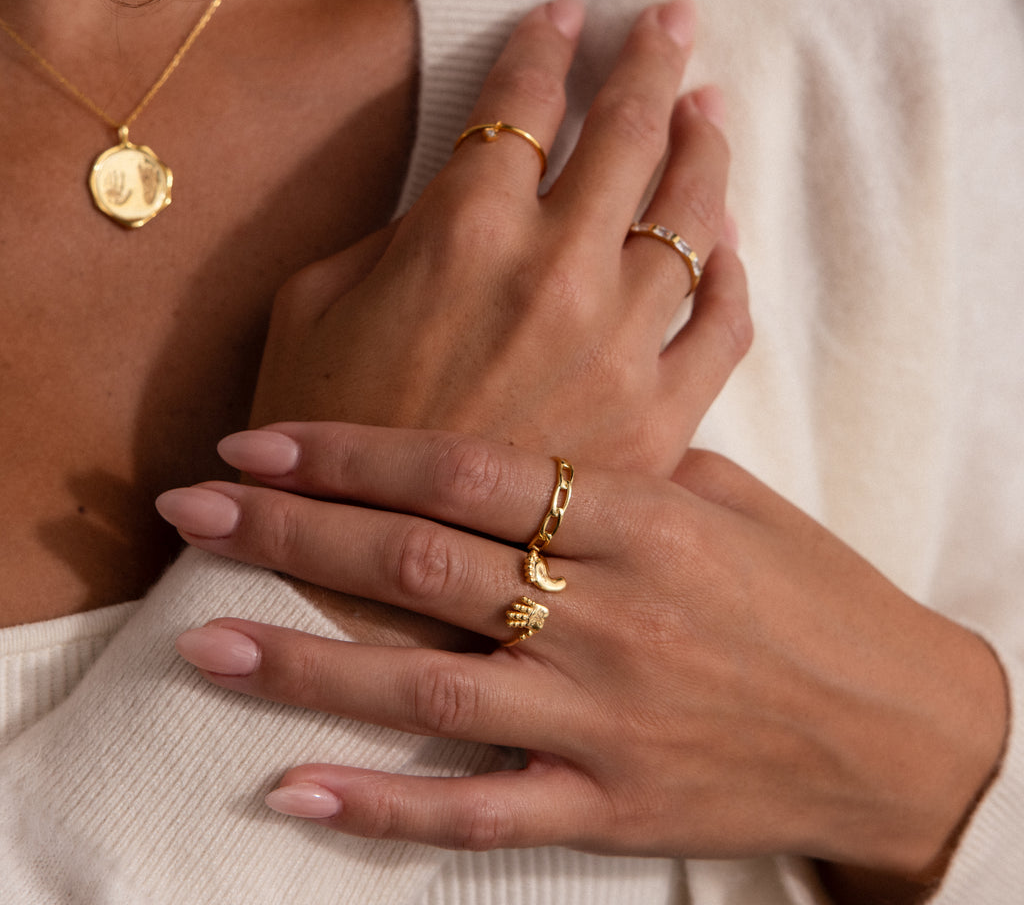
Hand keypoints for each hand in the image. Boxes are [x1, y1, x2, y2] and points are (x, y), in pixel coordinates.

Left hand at [164, 424, 1006, 883]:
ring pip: (423, 688)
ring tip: (201, 638)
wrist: (899, 724)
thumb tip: (532, 436)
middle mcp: (604, 613)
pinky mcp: (611, 806)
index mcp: (635, 520)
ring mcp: (600, 718)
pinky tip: (294, 791)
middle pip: (417, 565)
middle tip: (189, 513)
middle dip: (292, 534)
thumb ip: (623, 464)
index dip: (350, 454)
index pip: (462, 472)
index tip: (258, 444)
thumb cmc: (812, 592)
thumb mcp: (725, 498)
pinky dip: (382, 808)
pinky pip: (478, 812)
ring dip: (303, 663)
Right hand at [248, 0, 747, 474]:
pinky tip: (726, 246)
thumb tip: (456, 205)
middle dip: (649, 65)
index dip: (542, 50)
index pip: (519, 103)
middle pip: (627, 135)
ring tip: (709, 115)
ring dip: (704, 152)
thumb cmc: (323, 441)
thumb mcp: (313, 308)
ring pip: (694, 217)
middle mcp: (556, 272)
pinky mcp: (659, 420)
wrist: (372, 587)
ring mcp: (619, 346)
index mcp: (463, 230)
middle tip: (669, 24)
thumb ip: (393, 238)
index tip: (562, 19)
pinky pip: (723, 325)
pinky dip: (731, 277)